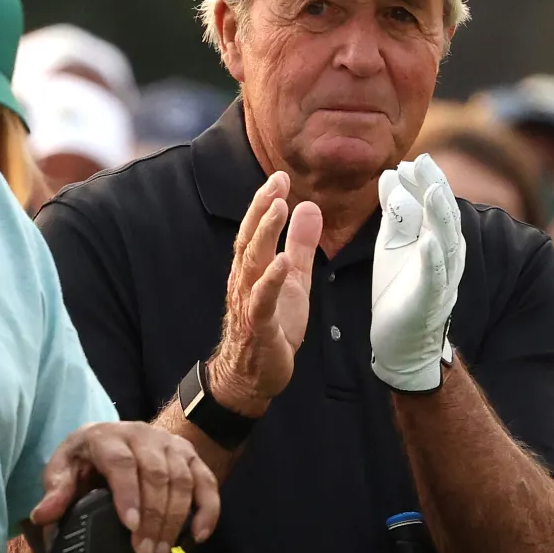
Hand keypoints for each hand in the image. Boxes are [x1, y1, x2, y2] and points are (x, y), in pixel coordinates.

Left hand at [33, 422, 220, 552]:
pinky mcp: (190, 456)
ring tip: (162, 552)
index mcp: (107, 436)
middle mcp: (142, 435)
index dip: (128, 493)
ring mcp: (170, 445)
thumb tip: (43, 515)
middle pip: (156, 474)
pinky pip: (206, 481)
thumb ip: (55, 490)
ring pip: (182, 480)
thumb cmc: (85, 459)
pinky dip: (208, 509)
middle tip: (146, 552)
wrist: (115, 436)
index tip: (130, 526)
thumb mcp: (63, 468)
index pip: (121, 462)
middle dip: (153, 516)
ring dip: (176, 519)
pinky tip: (199, 536)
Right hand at [207, 172, 320, 416]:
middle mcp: (245, 281)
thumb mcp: (294, 280)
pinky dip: (271, 280)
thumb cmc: (272, 326)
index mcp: (253, 268)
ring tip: (278, 208)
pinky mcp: (258, 326)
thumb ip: (301, 245)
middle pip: (250, 239)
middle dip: (261, 208)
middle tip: (276, 182)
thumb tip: (308, 206)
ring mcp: (249, 302)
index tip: (279, 177)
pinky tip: (282, 262)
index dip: (264, 202)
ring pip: (253, 263)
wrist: (253, 375)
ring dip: (265, 234)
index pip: (256, 230)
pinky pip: (262, 300)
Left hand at [372, 156, 464, 392]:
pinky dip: (432, 258)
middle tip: (423, 161)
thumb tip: (393, 172)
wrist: (400, 339)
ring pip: (446, 240)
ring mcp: (442, 276)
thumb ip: (397, 210)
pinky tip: (427, 241)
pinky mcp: (431, 299)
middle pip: (444, 214)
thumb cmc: (399, 287)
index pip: (434, 202)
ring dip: (439, 215)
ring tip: (432, 191)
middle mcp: (446, 253)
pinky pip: (435, 276)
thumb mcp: (393, 242)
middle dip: (434, 187)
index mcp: (436, 236)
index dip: (426, 179)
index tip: (412, 159)